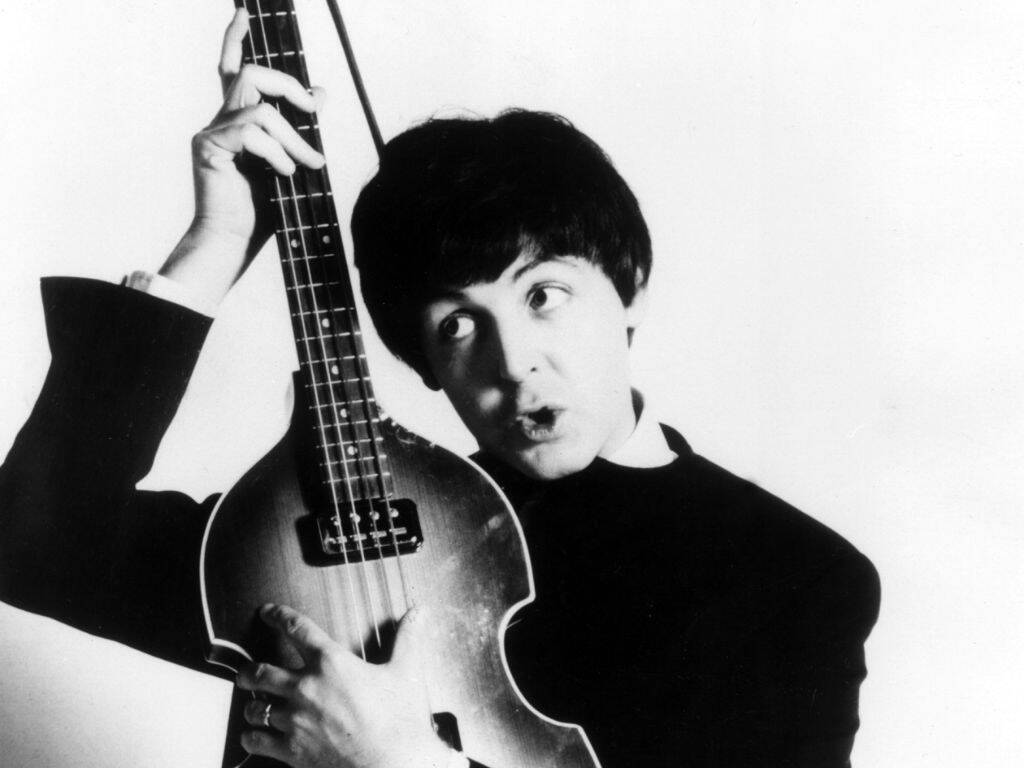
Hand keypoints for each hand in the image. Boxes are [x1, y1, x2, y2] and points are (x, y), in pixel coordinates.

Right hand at [159, 9, 325, 306]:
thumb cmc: (261, 210)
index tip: (244, 11)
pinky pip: (254, 134)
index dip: (237, 37)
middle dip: (289, 86)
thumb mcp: (292, 162)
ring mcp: (212, 132)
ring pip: (261, 110)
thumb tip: (319, 94)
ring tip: (306, 166)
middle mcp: (221, 120)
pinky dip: (278, 154)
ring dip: (294, 138)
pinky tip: (284, 175)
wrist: (232, 243)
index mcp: (238, 121)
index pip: (235, 68)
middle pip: (252, 75)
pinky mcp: (210, 148)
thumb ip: (302, 128)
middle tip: (312, 109)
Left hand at [236, 603, 454, 767]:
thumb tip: (419, 612)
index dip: (277, 616)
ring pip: (255, 708)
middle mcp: (306, 687)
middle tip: (246, 672)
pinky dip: (253, 736)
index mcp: (331, 662)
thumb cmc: (400, 720)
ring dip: (252, 706)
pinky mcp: (291, 750)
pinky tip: (255, 735)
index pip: (296, 629)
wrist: (393, 765)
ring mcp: (295, 720)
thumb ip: (407, 638)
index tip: (266, 612)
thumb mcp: (405, 672)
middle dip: (248, 671)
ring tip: (253, 706)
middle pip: (260, 672)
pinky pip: (257, 740)